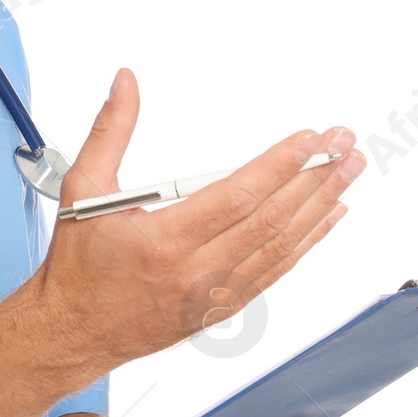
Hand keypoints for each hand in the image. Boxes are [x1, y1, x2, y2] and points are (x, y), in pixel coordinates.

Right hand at [28, 69, 363, 377]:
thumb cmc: (77, 266)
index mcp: (164, 241)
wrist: (71, 332)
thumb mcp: (82, 188)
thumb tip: (126, 84)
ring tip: (347, 175)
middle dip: (315, 179)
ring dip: (319, 208)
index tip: (310, 140)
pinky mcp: (220, 309)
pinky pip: (274, 273)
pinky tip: (325, 218)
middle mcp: (195, 272)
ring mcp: (212, 295)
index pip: (238, 196)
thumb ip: (110, 131)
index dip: (280, 165)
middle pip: (271, 221)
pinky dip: (305, 244)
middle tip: (345, 148)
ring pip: (281, 248)